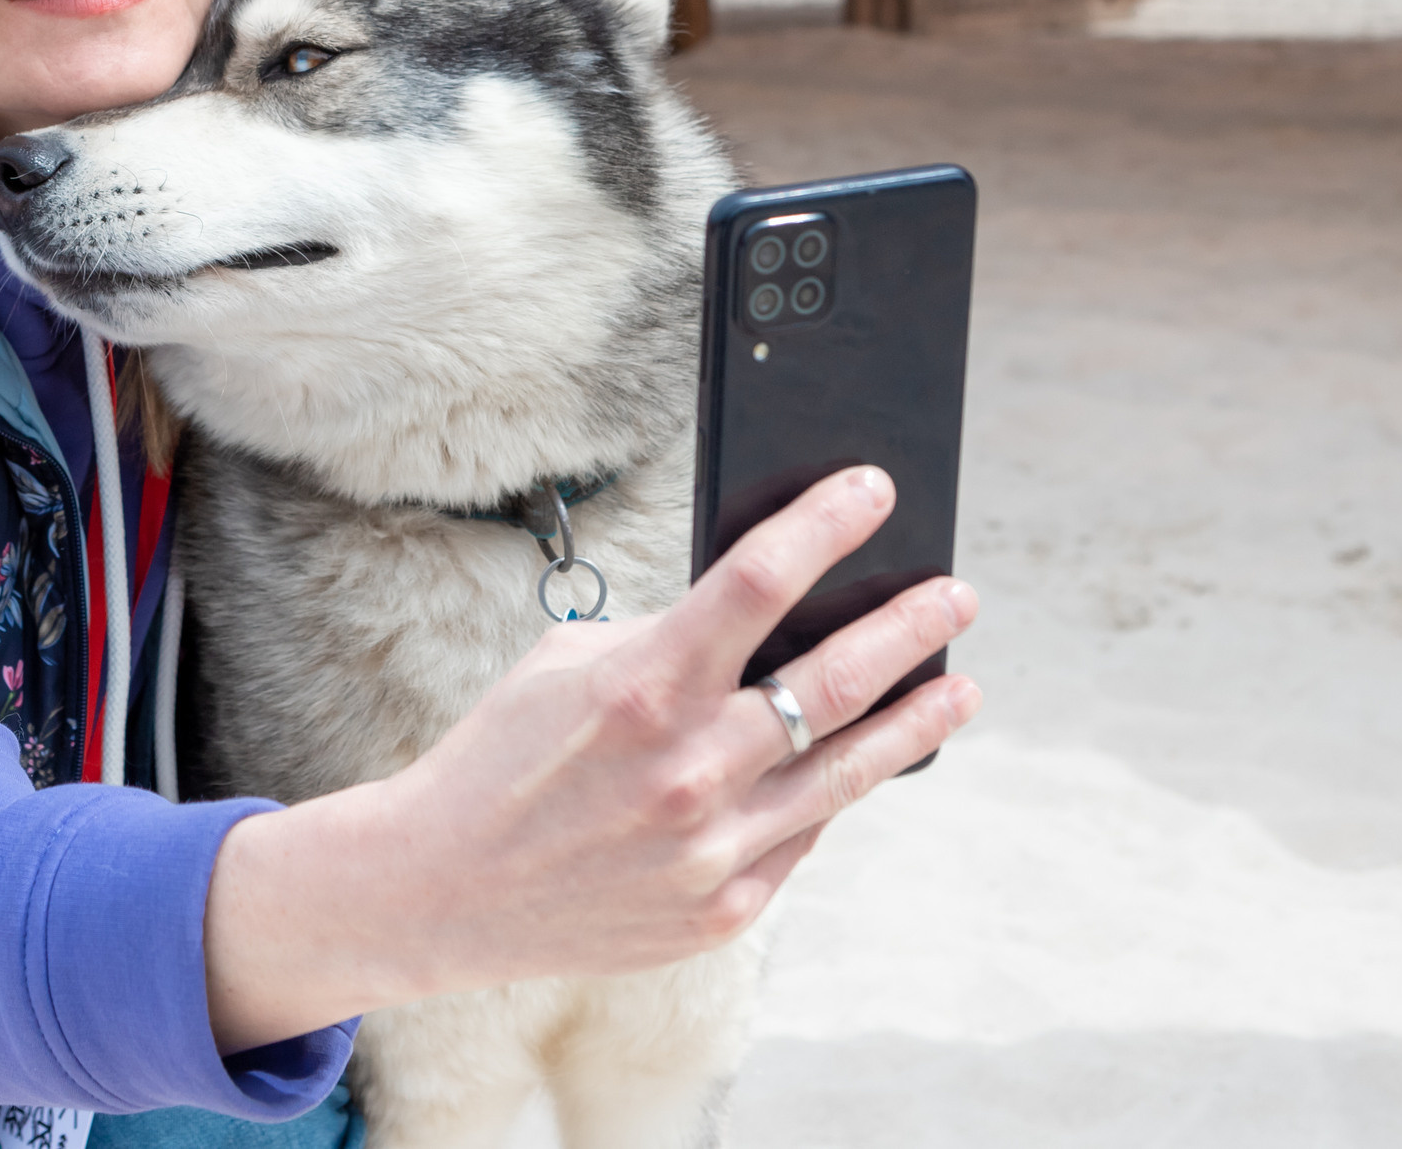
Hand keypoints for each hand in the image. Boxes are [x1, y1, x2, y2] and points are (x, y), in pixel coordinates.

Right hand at [203, 465, 979, 1051]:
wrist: (443, 887)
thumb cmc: (502, 759)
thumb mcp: (565, 667)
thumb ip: (666, 642)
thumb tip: (761, 624)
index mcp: (643, 686)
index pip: (761, 582)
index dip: (827, 525)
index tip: (873, 491)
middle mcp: (689, 768)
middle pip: (835, 679)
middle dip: (907, 626)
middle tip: (954, 594)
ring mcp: (714, 848)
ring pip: (848, 770)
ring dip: (912, 719)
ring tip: (958, 685)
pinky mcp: (722, 910)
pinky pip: (802, 836)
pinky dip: (833, 792)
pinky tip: (861, 763)